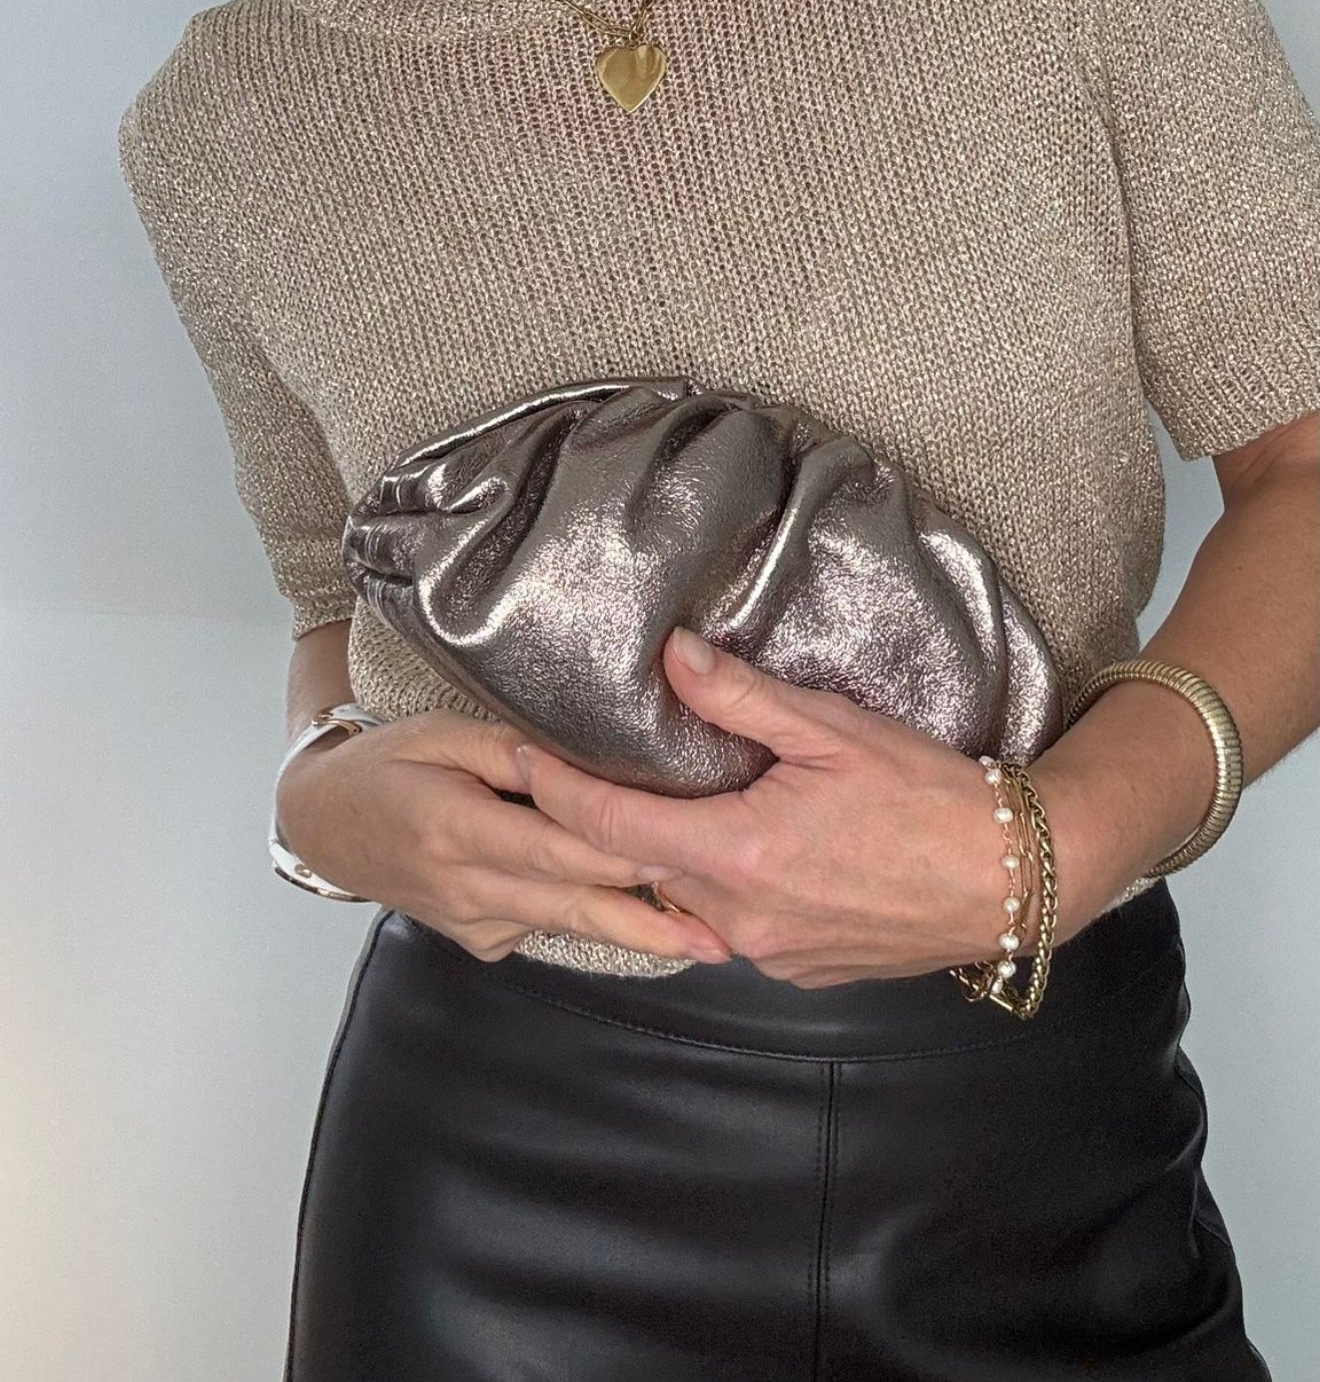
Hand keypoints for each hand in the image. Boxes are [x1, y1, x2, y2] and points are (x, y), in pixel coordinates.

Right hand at [273, 707, 734, 966]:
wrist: (326, 824)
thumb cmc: (386, 762)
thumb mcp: (438, 731)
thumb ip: (505, 748)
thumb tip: (571, 761)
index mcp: (456, 828)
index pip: (554, 845)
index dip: (618, 851)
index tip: (680, 850)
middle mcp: (469, 887)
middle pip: (574, 902)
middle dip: (650, 919)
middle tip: (718, 932)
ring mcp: (474, 923)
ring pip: (567, 923)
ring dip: (636, 932)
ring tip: (704, 941)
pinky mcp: (480, 940)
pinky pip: (544, 925)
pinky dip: (589, 918)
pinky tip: (641, 916)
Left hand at [510, 628, 1019, 987]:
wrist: (1010, 877)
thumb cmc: (926, 795)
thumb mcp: (831, 729)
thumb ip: (740, 697)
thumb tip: (670, 655)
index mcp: (737, 856)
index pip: (607, 829)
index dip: (554, 791)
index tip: (522, 756)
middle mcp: (740, 919)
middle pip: (640, 868)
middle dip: (607, 823)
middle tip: (586, 767)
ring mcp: (769, 954)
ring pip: (687, 900)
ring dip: (670, 855)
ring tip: (669, 799)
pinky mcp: (800, 970)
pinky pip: (734, 925)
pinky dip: (722, 885)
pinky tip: (747, 845)